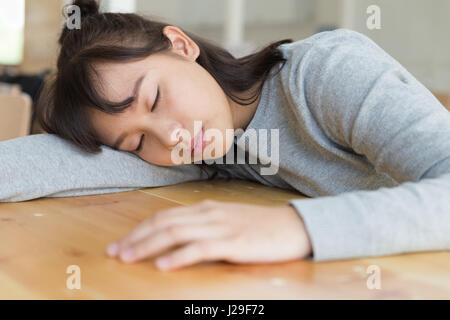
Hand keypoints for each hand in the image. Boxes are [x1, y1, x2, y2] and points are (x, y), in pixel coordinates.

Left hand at [106, 199, 312, 270]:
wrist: (294, 225)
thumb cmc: (261, 226)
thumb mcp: (229, 220)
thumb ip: (204, 225)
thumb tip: (179, 237)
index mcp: (206, 208)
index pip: (164, 216)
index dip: (140, 229)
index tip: (122, 242)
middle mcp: (208, 214)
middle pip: (163, 223)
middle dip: (135, 238)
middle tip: (114, 252)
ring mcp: (220, 227)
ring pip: (175, 233)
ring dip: (148, 246)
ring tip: (128, 258)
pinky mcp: (233, 243)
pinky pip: (200, 249)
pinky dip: (178, 257)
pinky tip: (164, 266)